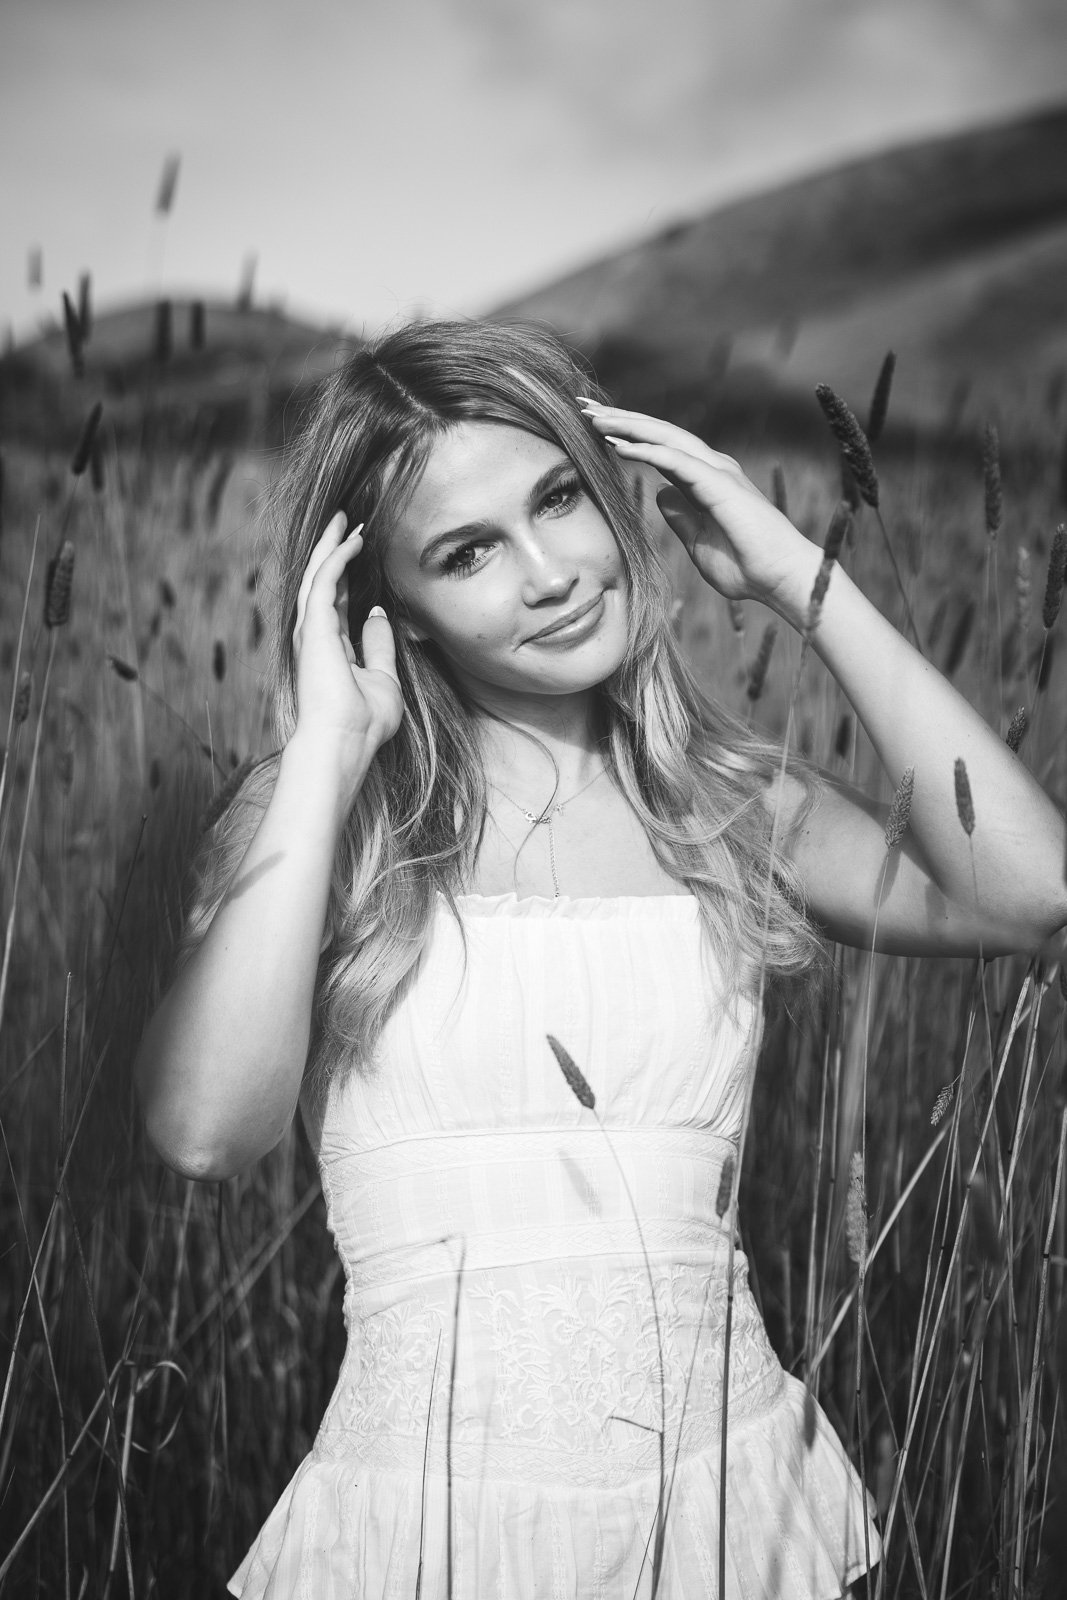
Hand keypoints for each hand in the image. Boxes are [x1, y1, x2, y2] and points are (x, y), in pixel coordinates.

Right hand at [291, 513, 404, 784]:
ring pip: (318, 575)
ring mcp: (311, 631)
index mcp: (331, 649)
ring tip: (345, 519)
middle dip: (332, 550)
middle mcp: (316, 637)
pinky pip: (324, 581)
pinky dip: (337, 557)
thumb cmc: (363, 724)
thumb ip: (378, 645)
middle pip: (322, 582)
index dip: (346, 575)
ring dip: (331, 545)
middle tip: (346, 520)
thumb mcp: (383, 679)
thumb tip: (376, 613)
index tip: (359, 549)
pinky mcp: (313, 627)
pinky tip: (353, 539)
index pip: (335, 602)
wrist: (344, 744)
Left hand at [579, 402, 816, 614]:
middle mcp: (711, 467)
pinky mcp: (720, 484)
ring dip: (627, 426)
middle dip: (620, 418)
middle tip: (584, 406)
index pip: (660, 447)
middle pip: (658, 433)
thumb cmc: (746, 567)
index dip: (627, 435)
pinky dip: (646, 450)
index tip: (594, 428)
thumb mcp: (699, 542)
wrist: (781, 579)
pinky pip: (676, 461)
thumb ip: (681, 517)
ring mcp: (717, 471)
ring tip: (593, 418)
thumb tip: (662, 495)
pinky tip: (618, 446)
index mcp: (705, 479)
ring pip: (665, 438)